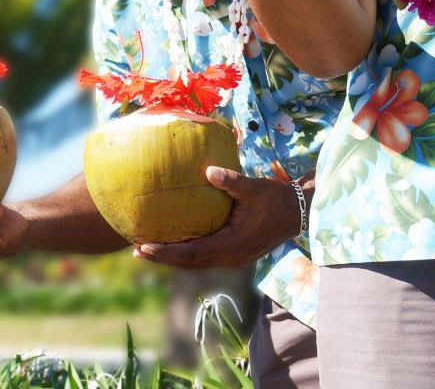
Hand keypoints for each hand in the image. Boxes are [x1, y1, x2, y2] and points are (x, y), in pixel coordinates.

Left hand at [134, 167, 300, 269]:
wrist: (297, 213)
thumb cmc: (275, 198)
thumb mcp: (253, 188)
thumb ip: (231, 181)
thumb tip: (208, 170)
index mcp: (232, 245)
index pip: (192, 253)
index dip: (167, 252)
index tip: (145, 247)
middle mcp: (231, 257)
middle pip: (190, 263)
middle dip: (163, 258)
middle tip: (137, 250)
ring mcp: (234, 258)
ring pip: (197, 263)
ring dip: (173, 258)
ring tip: (149, 250)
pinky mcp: (236, 254)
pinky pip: (205, 258)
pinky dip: (188, 254)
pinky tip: (176, 244)